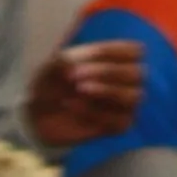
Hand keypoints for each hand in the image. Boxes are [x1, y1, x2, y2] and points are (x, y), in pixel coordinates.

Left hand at [26, 38, 141, 149]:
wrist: (40, 111)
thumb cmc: (53, 80)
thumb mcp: (55, 64)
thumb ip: (68, 60)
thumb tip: (73, 66)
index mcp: (121, 58)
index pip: (135, 51)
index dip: (112, 52)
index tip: (85, 54)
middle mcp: (129, 81)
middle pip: (137, 73)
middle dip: (106, 72)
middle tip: (74, 75)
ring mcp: (126, 105)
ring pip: (133, 97)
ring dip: (105, 92)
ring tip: (78, 90)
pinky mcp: (118, 126)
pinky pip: (120, 122)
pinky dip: (94, 114)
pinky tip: (72, 107)